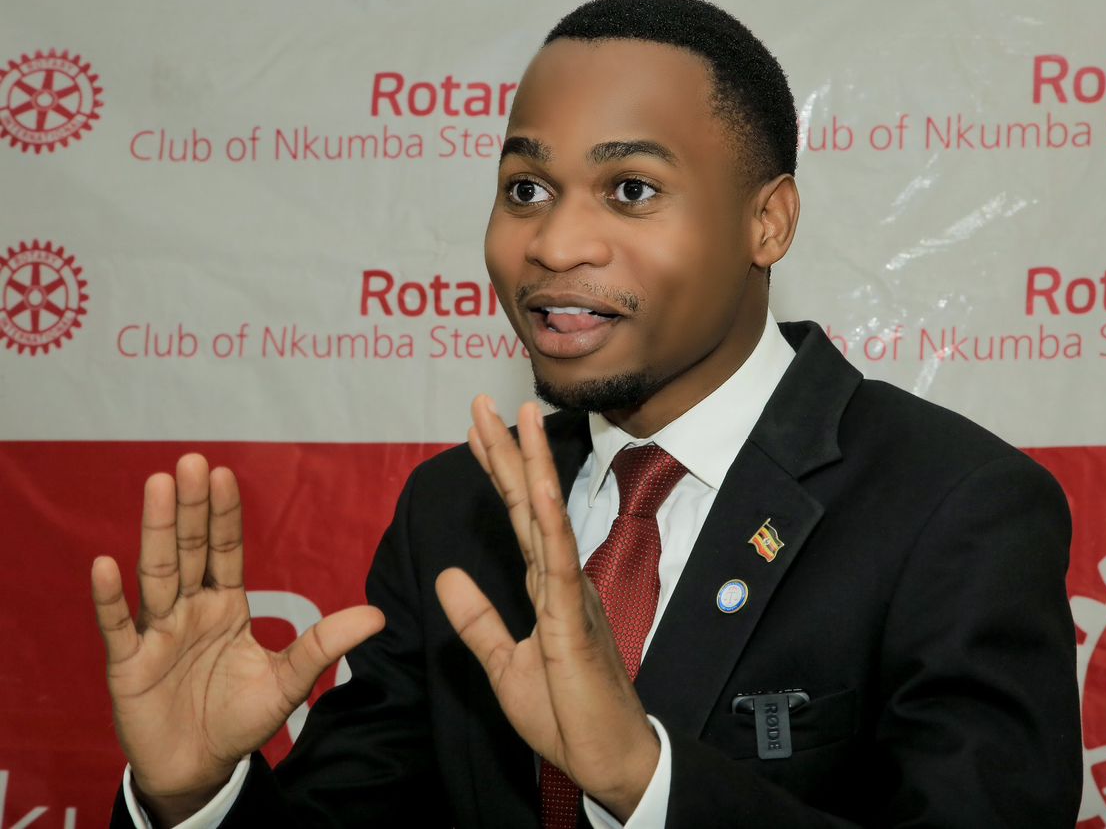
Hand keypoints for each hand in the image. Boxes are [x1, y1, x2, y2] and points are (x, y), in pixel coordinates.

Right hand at [91, 454, 384, 825]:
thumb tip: (377, 616)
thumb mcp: (288, 681)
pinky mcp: (129, 665)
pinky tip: (105, 564)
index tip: (224, 473)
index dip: (225, 514)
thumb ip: (323, 646)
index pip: (226, 550)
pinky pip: (117, 627)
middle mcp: (190, 610)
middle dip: (191, 507)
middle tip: (189, 462)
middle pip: (190, 550)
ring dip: (155, 532)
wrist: (199, 768)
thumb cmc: (240, 719)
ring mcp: (157, 633)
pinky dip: (111, 598)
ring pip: (157, 575)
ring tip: (156, 487)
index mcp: (226, 606)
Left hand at [435, 398, 659, 820]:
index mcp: (544, 587)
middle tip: (487, 401)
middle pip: (528, 502)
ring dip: (532, 465)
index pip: (516, 517)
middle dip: (508, 450)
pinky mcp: (574, 618)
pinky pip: (559, 560)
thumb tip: (447, 574)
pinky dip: (550, 520)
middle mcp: (559, 579)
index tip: (479, 429)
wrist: (606, 757)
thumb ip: (478, 619)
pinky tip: (541, 485)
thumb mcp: (504, 663)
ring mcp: (569, 593)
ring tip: (520, 417)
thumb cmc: (567, 713)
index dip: (498, 472)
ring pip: (545, 517)